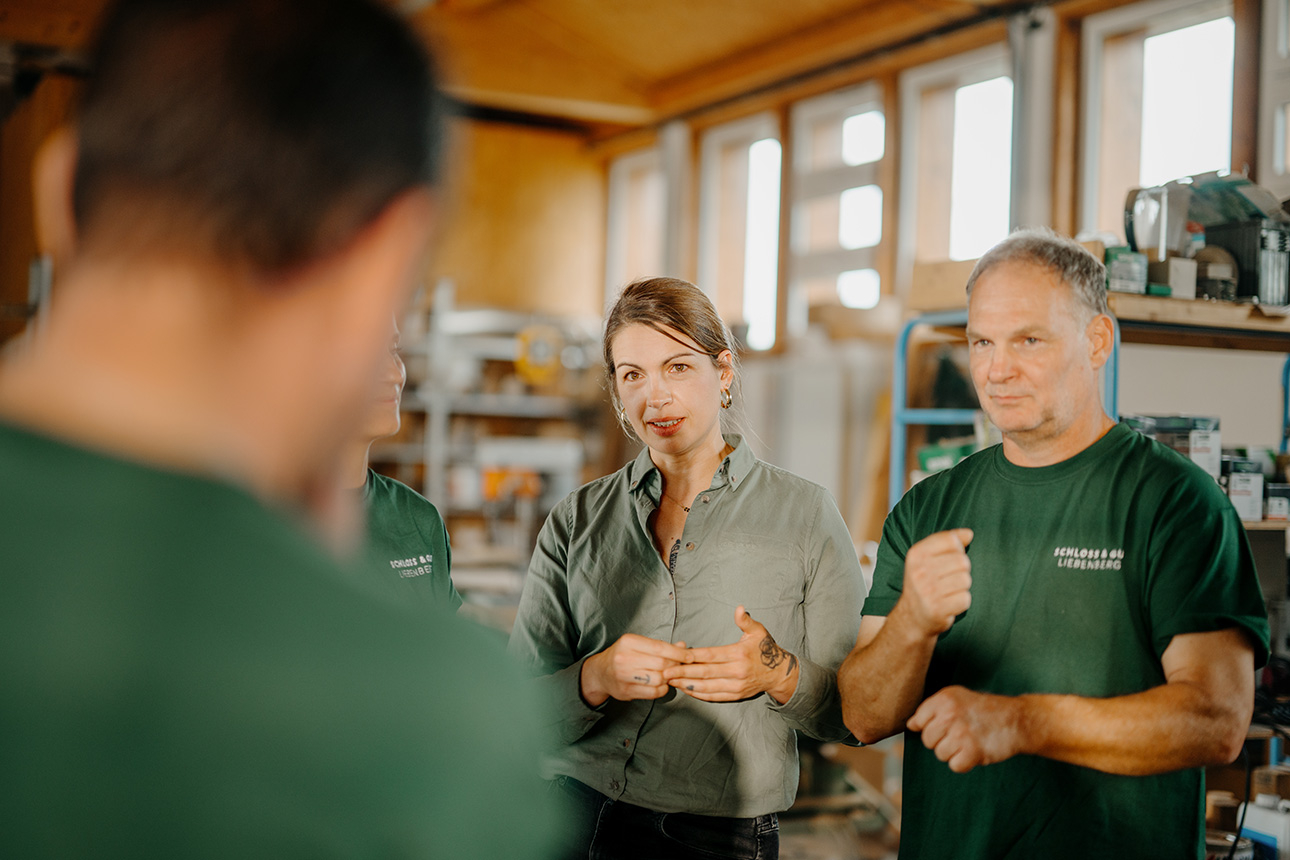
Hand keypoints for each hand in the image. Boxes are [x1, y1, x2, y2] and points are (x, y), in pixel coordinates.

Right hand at [580, 634, 687, 706]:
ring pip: (658, 679)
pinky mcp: (625, 691)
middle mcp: (624, 658)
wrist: (600, 672)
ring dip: (668, 679)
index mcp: (629, 642)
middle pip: (661, 664)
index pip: (660, 647)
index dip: (678, 653)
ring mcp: (624, 676)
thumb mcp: (638, 644)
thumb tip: (683, 646)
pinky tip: (662, 685)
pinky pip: (652, 692)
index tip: (689, 657)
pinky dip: (662, 689)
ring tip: (669, 676)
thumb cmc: (623, 655)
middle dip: (674, 666)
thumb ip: (660, 646)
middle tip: (680, 667)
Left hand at [663, 606, 798, 703]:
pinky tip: (687, 690)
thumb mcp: (758, 631)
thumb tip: (739, 608)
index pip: (710, 655)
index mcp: (739, 654)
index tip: (677, 656)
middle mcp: (736, 671)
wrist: (780, 673)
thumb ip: (746, 621)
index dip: (692, 657)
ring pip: (707, 687)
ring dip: (688, 685)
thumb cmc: (766, 649)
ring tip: (672, 682)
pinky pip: (714, 696)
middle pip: (705, 673)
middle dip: (683, 673)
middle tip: (666, 672)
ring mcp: (736, 685)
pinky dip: (699, 694)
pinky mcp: (736, 695)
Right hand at [896, 528, 972, 637]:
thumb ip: (947, 542)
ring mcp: (927, 591)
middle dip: (961, 570)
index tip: (949, 558)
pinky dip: (961, 602)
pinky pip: (965, 599)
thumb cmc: (923, 583)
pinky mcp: (937, 609)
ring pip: (965, 580)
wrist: (911, 617)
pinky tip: (949, 603)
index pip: (951, 540)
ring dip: (962, 587)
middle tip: (948, 579)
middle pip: (962, 561)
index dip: (957, 549)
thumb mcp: (927, 558)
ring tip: (948, 591)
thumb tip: (969, 534)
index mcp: (916, 554)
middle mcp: (919, 571)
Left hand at [907, 686, 1024, 772]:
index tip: (947, 725)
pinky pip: (954, 766)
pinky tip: (975, 751)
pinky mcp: (972, 752)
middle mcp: (949, 715)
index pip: (918, 721)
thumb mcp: (956, 697)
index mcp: (943, 699)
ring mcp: (960, 734)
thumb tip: (910, 725)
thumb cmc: (983, 710)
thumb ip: (931, 709)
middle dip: (942, 741)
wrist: (1016, 720)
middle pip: (927, 740)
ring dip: (954, 753)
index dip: (931, 727)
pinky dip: (965, 763)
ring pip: (940, 754)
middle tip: (961, 734)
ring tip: (969, 741)